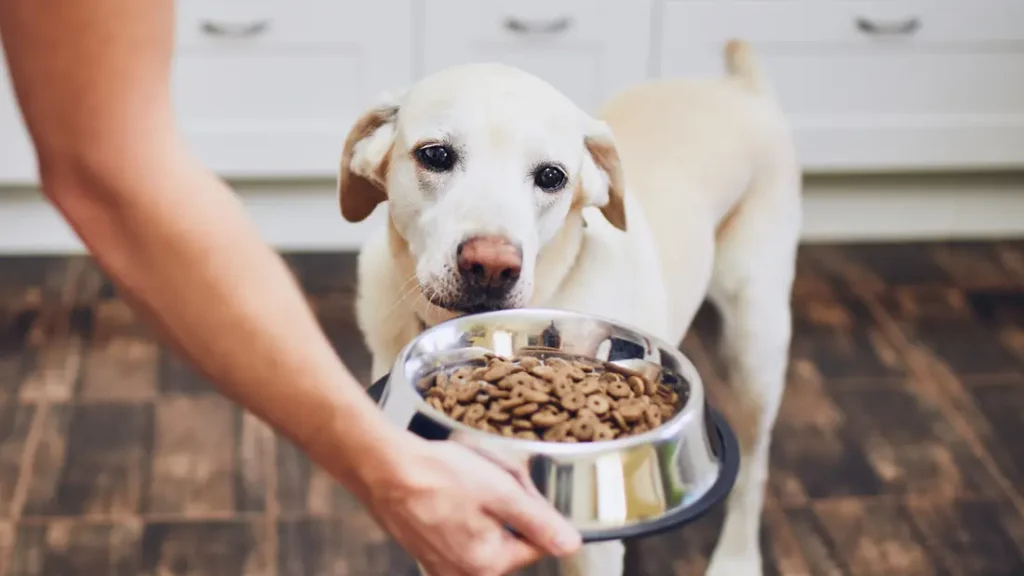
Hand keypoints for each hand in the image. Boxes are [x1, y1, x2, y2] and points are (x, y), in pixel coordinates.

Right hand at [363, 437, 581, 575]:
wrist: (383, 467)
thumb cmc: (437, 476)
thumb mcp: (501, 492)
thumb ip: (539, 521)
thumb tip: (570, 544)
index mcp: (488, 564)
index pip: (537, 542)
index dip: (532, 508)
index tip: (515, 486)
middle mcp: (463, 573)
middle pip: (509, 537)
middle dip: (506, 505)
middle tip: (488, 477)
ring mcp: (441, 563)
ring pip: (484, 531)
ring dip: (483, 504)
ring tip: (464, 480)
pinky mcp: (425, 549)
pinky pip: (458, 530)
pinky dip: (459, 508)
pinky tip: (448, 488)